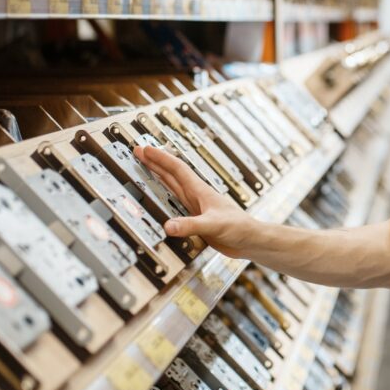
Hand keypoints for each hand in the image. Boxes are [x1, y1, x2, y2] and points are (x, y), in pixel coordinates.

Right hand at [134, 145, 253, 257]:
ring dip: (158, 176)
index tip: (145, 148)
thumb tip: (168, 226)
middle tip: (139, 152)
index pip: (176, 169)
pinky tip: (161, 198)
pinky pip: (176, 203)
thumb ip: (190, 225)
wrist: (251, 241)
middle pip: (171, 174)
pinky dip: (165, 197)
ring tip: (145, 167)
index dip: (160, 158)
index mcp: (200, 191)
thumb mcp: (213, 225)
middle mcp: (196, 196)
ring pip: (173, 186)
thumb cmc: (239, 228)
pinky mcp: (197, 219)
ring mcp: (196, 206)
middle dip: (155, 162)